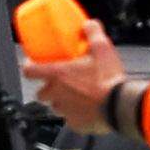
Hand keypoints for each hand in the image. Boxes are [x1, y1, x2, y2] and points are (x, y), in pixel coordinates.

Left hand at [16, 13, 121, 133]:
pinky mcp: (76, 124)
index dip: (29, 67)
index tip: (33, 64)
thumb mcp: (102, 48)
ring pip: (56, 107)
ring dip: (62, 101)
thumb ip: (92, 32)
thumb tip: (89, 25)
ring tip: (77, 95)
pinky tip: (88, 108)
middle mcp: (57, 94)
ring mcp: (66, 110)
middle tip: (60, 82)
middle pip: (41, 93)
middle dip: (48, 88)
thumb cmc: (108, 80)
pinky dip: (76, 115)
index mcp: (58, 75)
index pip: (29, 71)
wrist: (120, 105)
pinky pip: (71, 119)